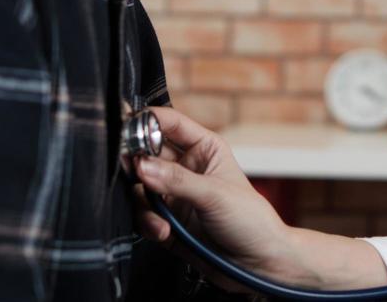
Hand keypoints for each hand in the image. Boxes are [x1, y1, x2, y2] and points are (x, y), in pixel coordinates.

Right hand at [133, 105, 297, 281]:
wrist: (257, 264)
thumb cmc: (251, 221)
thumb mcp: (215, 194)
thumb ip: (177, 180)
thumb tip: (142, 166)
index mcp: (204, 148)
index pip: (170, 124)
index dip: (148, 122)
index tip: (128, 128)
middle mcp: (185, 168)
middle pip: (146, 154)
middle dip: (135, 164)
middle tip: (133, 173)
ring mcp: (173, 195)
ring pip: (139, 187)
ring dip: (144, 202)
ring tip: (158, 215)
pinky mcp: (165, 222)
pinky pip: (142, 216)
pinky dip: (148, 223)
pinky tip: (163, 231)